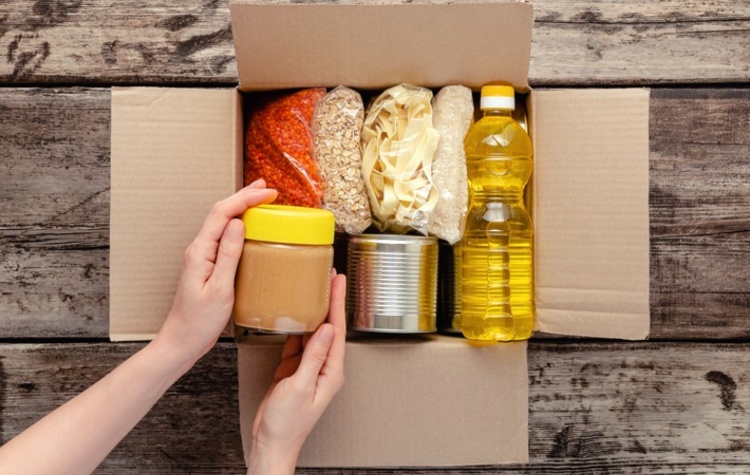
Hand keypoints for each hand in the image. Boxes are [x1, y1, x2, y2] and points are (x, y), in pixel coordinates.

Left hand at [156, 179, 277, 364]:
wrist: (183, 341)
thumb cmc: (199, 321)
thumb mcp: (220, 289)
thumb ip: (228, 254)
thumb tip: (238, 223)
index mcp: (200, 251)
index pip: (222, 213)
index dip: (245, 198)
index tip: (268, 193)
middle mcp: (199, 249)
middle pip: (221, 212)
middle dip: (244, 197)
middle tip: (267, 188)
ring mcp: (203, 256)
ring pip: (222, 223)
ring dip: (241, 208)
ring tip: (260, 199)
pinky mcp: (208, 265)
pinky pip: (224, 237)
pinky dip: (239, 225)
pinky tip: (250, 227)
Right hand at [249, 272, 346, 473]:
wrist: (271, 443)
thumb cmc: (287, 424)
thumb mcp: (300, 387)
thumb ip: (313, 357)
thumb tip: (326, 330)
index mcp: (331, 371)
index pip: (337, 330)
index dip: (337, 303)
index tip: (338, 282)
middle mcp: (324, 367)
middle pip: (328, 327)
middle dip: (328, 300)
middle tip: (327, 276)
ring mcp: (309, 368)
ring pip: (312, 333)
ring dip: (312, 310)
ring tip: (312, 288)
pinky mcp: (294, 371)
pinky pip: (297, 343)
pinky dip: (296, 327)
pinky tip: (294, 314)